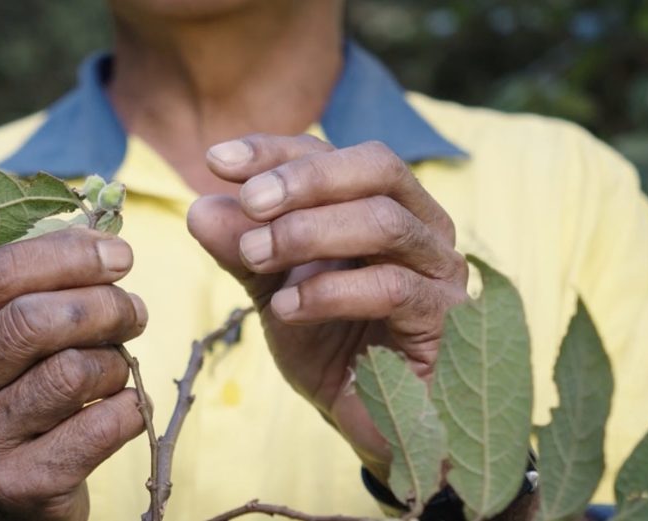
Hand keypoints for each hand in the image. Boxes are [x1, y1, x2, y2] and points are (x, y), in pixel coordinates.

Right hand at [0, 229, 147, 520]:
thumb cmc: (8, 400)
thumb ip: (33, 290)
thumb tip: (103, 234)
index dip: (70, 254)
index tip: (119, 255)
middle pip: (35, 320)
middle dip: (104, 305)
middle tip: (134, 312)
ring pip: (72, 373)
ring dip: (116, 362)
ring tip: (118, 366)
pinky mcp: (21, 486)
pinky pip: (101, 426)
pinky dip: (130, 407)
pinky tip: (122, 406)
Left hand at [187, 134, 467, 478]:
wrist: (374, 427)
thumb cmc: (333, 351)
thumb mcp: (275, 292)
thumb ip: (243, 251)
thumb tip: (201, 208)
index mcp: (383, 206)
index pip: (334, 154)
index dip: (276, 152)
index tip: (216, 161)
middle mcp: (423, 227)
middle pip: (377, 168)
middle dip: (305, 179)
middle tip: (249, 203)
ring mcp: (441, 271)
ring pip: (384, 222)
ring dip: (309, 232)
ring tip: (255, 257)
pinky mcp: (446, 322)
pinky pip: (392, 288)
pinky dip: (330, 291)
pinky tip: (286, 308)